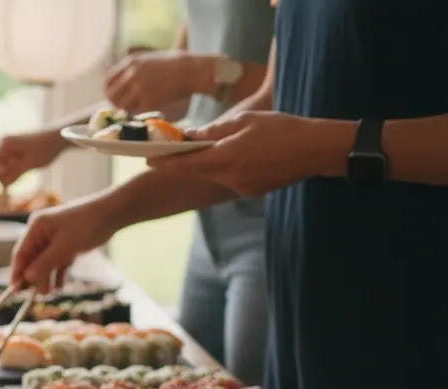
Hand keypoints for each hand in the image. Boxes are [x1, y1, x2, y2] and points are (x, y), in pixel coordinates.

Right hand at [0, 129, 66, 186]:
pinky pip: (0, 163)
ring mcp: (4, 147)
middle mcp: (1, 144)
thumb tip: (1, 186)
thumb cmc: (46, 148)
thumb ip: (14, 174)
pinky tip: (15, 177)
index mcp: (5, 144)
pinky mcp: (9, 151)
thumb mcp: (31, 164)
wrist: (57, 136)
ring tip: (11, 183)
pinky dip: (3, 172)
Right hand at [9, 199, 120, 293]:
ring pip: (44, 263)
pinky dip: (57, 274)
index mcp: (36, 228)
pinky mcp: (66, 246)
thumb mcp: (64, 247)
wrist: (111, 214)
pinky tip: (59, 287)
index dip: (17, 271)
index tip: (14, 289)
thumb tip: (27, 278)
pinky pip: (57, 263)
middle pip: (31, 260)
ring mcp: (54, 240)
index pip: (21, 253)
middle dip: (33, 277)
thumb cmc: (86, 225)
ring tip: (48, 293)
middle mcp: (42, 234)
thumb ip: (44, 263)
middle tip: (36, 294)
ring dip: (45, 278)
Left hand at [104, 50, 212, 114]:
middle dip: (115, 103)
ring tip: (135, 111)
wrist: (193, 70)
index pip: (108, 80)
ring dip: (125, 110)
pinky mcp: (149, 100)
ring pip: (121, 106)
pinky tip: (143, 113)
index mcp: (131, 62)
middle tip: (123, 107)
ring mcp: (140, 88)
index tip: (115, 96)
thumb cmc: (176, 64)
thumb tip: (123, 82)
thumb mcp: (150, 59)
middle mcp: (132, 74)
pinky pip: (135, 112)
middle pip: (111, 95)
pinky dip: (136, 115)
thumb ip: (134, 69)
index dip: (109, 91)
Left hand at [147, 111, 353, 195]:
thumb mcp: (245, 120)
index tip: (148, 160)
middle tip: (171, 150)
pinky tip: (236, 155)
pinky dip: (225, 168)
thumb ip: (215, 131)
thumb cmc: (283, 128)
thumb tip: (191, 136)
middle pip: (197, 171)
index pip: (185, 164)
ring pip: (214, 175)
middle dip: (184, 161)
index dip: (164, 162)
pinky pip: (230, 179)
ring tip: (207, 148)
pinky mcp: (252, 191)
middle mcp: (230, 177)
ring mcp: (241, 187)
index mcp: (226, 158)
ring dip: (207, 164)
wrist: (318, 149)